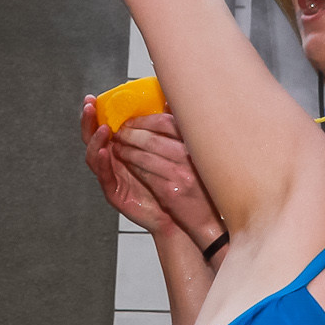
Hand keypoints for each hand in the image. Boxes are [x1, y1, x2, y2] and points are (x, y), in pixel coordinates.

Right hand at [81, 95, 173, 234]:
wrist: (175, 212)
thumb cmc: (170, 181)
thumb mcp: (168, 150)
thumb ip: (164, 128)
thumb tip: (170, 102)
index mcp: (120, 149)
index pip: (103, 127)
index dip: (97, 113)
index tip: (94, 98)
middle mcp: (112, 161)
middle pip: (92, 138)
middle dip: (88, 122)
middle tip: (89, 106)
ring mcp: (111, 177)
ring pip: (95, 156)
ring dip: (96, 140)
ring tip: (102, 129)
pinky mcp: (114, 192)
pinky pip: (104, 176)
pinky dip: (102, 163)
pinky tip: (104, 152)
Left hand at [111, 113, 225, 247]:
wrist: (206, 219)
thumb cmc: (200, 185)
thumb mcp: (197, 155)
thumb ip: (182, 131)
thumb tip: (168, 105)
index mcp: (195, 144)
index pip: (166, 122)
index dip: (144, 120)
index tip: (132, 121)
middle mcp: (190, 158)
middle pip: (152, 139)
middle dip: (130, 134)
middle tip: (120, 132)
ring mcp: (180, 176)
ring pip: (144, 156)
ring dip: (126, 150)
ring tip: (118, 147)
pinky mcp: (170, 192)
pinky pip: (144, 174)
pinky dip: (131, 166)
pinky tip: (124, 162)